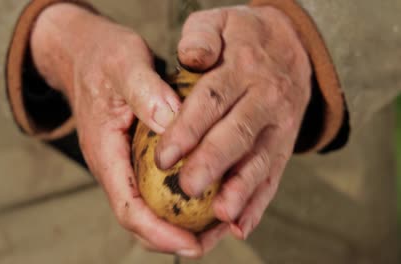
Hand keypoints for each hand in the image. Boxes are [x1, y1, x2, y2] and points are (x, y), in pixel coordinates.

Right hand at [31, 3, 205, 257]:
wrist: (86, 54)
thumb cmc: (103, 57)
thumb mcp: (124, 64)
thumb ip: (146, 91)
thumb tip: (174, 124)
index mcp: (105, 152)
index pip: (128, 207)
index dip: (159, 232)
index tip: (192, 245)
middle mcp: (113, 165)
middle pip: (140, 219)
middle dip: (175, 238)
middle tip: (216, 239)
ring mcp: (124, 163)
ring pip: (151, 206)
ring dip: (182, 223)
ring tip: (220, 224)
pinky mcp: (136, 155)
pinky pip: (158, 186)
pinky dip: (183, 197)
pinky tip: (212, 191)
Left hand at [156, 5, 311, 247]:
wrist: (292, 46)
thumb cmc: (241, 38)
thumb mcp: (218, 22)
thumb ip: (201, 37)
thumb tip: (190, 58)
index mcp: (242, 70)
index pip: (212, 101)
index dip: (188, 128)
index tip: (164, 155)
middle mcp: (265, 100)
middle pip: (238, 135)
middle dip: (213, 163)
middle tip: (188, 187)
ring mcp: (279, 126)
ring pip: (260, 161)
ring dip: (241, 191)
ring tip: (221, 216)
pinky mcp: (284, 146)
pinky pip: (273, 176)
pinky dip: (257, 203)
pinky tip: (240, 226)